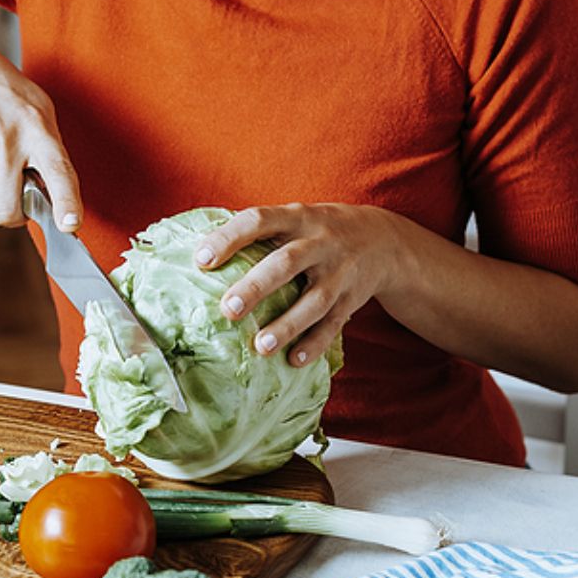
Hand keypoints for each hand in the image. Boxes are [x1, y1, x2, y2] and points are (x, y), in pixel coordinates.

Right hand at [0, 29, 80, 230]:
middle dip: (13, 215)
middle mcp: (6, 141)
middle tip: (18, 201)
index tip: (70, 224)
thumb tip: (55, 196)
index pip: (57, 172)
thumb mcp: (40, 109)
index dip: (66, 202)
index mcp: (37, 128)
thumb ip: (50, 150)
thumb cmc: (4, 91)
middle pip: (7, 209)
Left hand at [194, 203, 396, 366]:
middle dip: (257, 286)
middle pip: (286, 263)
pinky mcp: (352, 300)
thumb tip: (195, 253)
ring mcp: (339, 272)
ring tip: (259, 347)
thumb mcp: (293, 217)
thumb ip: (256, 232)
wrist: (382, 239)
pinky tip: (293, 361)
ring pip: (313, 301)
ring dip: (287, 325)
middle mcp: (320, 242)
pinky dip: (314, 344)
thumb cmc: (316, 230)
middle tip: (227, 308)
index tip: (201, 260)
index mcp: (296, 217)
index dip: (229, 238)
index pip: (258, 220)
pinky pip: (333, 325)